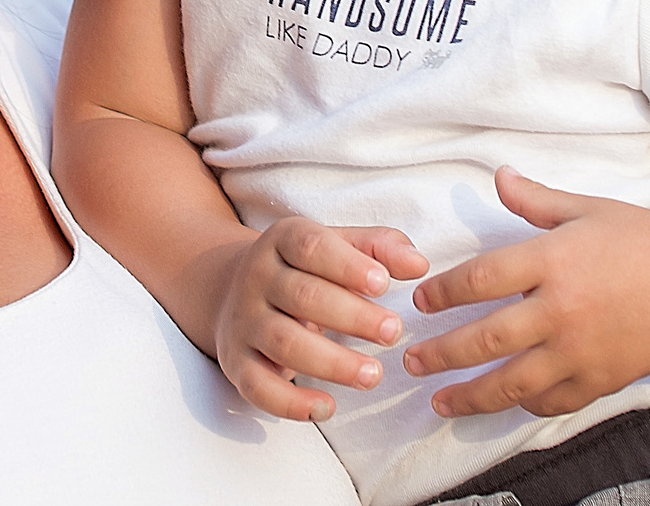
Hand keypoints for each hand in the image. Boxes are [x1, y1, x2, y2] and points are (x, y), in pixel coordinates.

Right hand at [213, 219, 427, 420]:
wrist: (231, 291)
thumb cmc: (304, 269)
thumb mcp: (336, 245)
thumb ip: (379, 248)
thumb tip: (418, 265)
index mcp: (282, 241)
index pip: (311, 246)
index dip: (347, 265)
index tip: (384, 284)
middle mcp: (257, 278)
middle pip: (302, 296)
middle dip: (352, 316)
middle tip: (394, 332)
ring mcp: (244, 322)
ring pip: (283, 342)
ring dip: (331, 362)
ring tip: (373, 375)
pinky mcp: (236, 363)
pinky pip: (258, 387)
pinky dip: (290, 403)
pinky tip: (328, 407)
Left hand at [406, 166, 649, 418]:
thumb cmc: (642, 240)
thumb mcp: (587, 209)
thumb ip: (536, 200)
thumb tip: (498, 175)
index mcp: (554, 260)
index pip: (482, 279)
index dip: (444, 291)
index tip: (420, 300)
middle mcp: (562, 309)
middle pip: (485, 338)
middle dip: (441, 353)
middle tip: (410, 358)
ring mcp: (581, 350)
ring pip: (511, 382)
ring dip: (468, 395)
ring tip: (437, 400)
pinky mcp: (599, 380)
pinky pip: (550, 401)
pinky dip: (522, 404)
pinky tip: (501, 401)